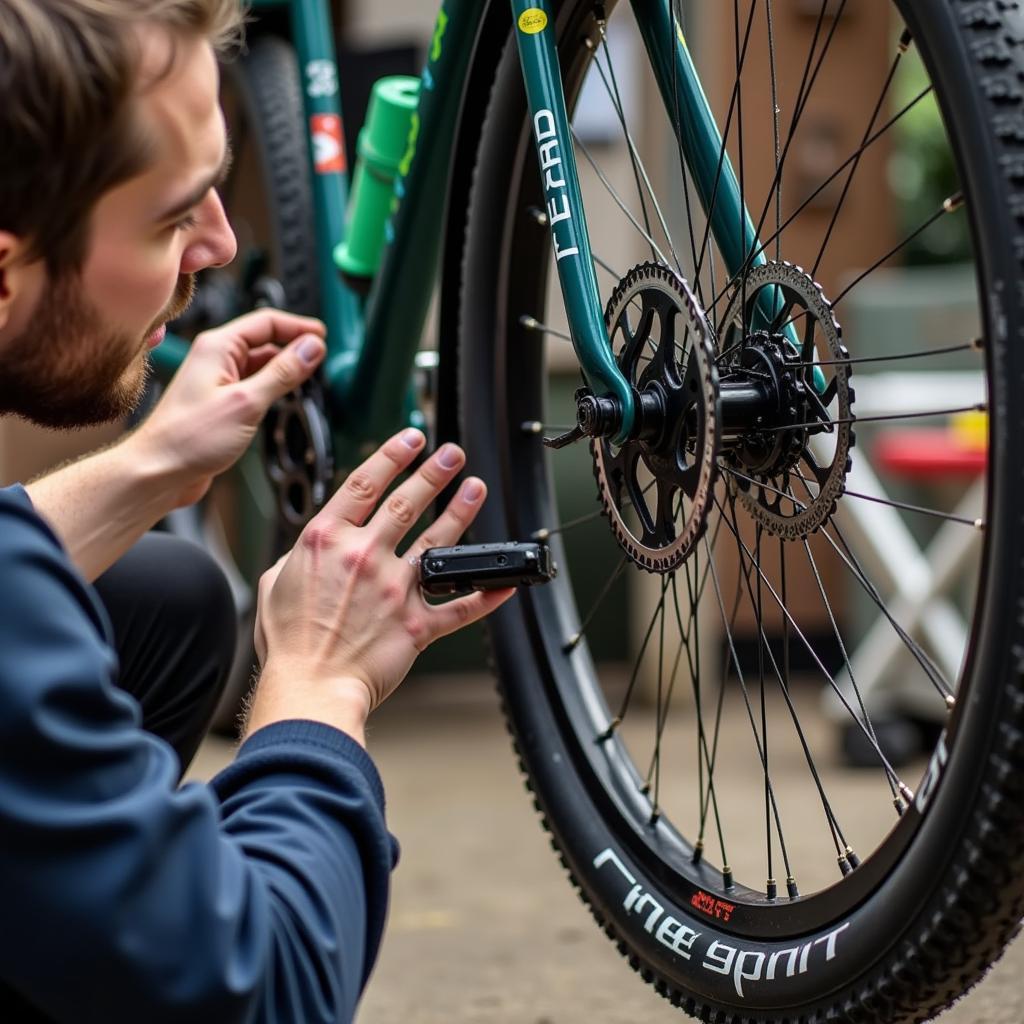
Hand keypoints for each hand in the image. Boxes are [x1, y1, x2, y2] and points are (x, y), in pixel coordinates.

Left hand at [130, 309, 326, 505]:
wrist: (157, 471)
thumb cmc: (188, 439)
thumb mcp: (247, 402)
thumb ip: (283, 373)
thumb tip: (312, 348)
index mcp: (217, 347)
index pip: (267, 322)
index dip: (299, 327)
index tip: (324, 336)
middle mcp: (215, 358)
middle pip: (264, 340)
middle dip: (294, 346)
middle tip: (323, 359)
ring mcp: (217, 380)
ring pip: (259, 364)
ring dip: (284, 368)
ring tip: (310, 378)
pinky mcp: (219, 402)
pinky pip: (252, 384)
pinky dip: (272, 387)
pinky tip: (285, 398)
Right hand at [246, 430, 513, 743]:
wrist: (310, 688)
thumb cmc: (290, 644)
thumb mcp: (272, 584)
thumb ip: (297, 556)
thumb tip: (312, 546)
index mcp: (326, 541)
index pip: (364, 484)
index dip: (392, 455)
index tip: (411, 438)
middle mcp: (364, 557)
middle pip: (407, 502)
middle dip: (434, 472)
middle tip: (452, 453)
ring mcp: (394, 589)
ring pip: (437, 540)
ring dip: (460, 510)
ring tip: (475, 487)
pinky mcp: (416, 624)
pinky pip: (460, 607)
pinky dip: (486, 594)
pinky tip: (504, 581)